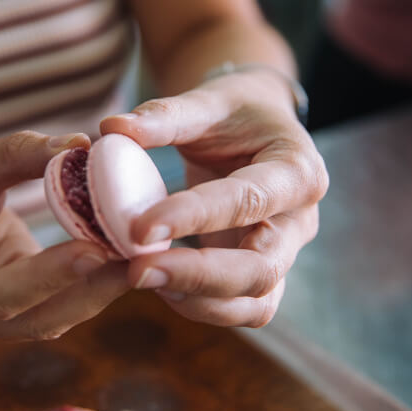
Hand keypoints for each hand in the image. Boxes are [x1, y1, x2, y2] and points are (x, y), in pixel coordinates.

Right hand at [0, 131, 127, 343]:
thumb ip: (19, 155)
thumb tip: (82, 145)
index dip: (46, 277)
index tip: (94, 248)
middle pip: (36, 320)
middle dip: (91, 291)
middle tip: (141, 257)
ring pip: (55, 318)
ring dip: (101, 290)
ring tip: (145, 254)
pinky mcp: (16, 312)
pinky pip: (60, 304)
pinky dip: (93, 283)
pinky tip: (127, 257)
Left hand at [101, 70, 327, 327]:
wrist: (257, 128)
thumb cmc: (234, 112)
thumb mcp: (207, 101)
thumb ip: (164, 115)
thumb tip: (112, 128)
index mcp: (297, 169)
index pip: (247, 200)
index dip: (195, 217)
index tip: (141, 228)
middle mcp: (299, 220)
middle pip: (261, 268)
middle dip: (197, 275)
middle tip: (137, 270)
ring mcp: (285, 254)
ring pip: (256, 302)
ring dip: (197, 300)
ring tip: (141, 278)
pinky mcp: (263, 274)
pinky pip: (241, 309)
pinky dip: (200, 306)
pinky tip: (158, 286)